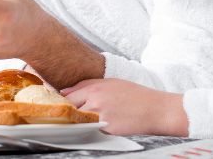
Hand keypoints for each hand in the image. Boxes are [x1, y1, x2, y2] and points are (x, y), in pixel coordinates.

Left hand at [62, 79, 188, 135]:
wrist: (155, 109)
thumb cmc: (135, 95)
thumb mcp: (111, 83)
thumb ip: (87, 86)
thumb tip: (65, 92)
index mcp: (95, 88)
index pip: (67, 95)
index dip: (61, 102)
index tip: (57, 105)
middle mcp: (95, 100)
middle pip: (69, 108)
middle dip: (66, 113)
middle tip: (64, 117)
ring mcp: (100, 115)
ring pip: (78, 120)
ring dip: (77, 122)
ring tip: (79, 122)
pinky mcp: (107, 129)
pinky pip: (92, 130)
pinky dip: (90, 129)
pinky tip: (94, 128)